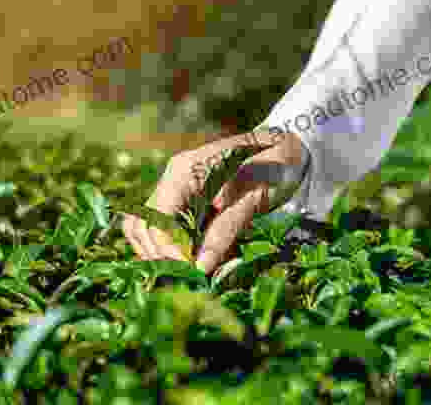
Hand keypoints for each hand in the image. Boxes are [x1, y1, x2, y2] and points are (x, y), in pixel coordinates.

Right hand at [121, 129, 307, 274]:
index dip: (167, 249)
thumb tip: (201, 268)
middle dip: (158, 256)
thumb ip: (226, 230)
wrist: (288, 150)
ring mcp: (174, 191)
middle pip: (141, 225)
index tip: (190, 273)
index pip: (157, 218)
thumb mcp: (253, 198)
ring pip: (142, 228)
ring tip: (184, 274)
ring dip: (157, 254)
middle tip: (186, 280)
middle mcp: (171, 180)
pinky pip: (160, 229)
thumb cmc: (274, 167)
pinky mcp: (181, 203)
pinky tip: (189, 262)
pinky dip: (168, 248)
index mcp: (183, 171)